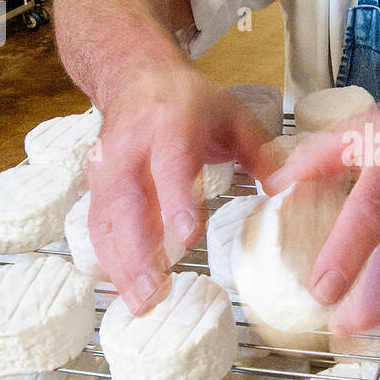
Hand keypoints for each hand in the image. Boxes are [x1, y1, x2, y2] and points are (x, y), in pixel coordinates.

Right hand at [87, 63, 273, 313]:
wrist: (135, 75)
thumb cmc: (188, 100)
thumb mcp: (233, 115)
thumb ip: (260, 153)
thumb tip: (283, 189)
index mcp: (171, 124)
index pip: (170, 164)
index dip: (176, 201)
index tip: (187, 237)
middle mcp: (133, 146)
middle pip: (128, 201)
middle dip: (138, 251)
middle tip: (154, 292)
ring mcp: (108, 166)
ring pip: (106, 220)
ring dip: (120, 265)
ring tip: (140, 304)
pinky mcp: (96, 184)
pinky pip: (97, 225)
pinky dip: (108, 259)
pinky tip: (124, 288)